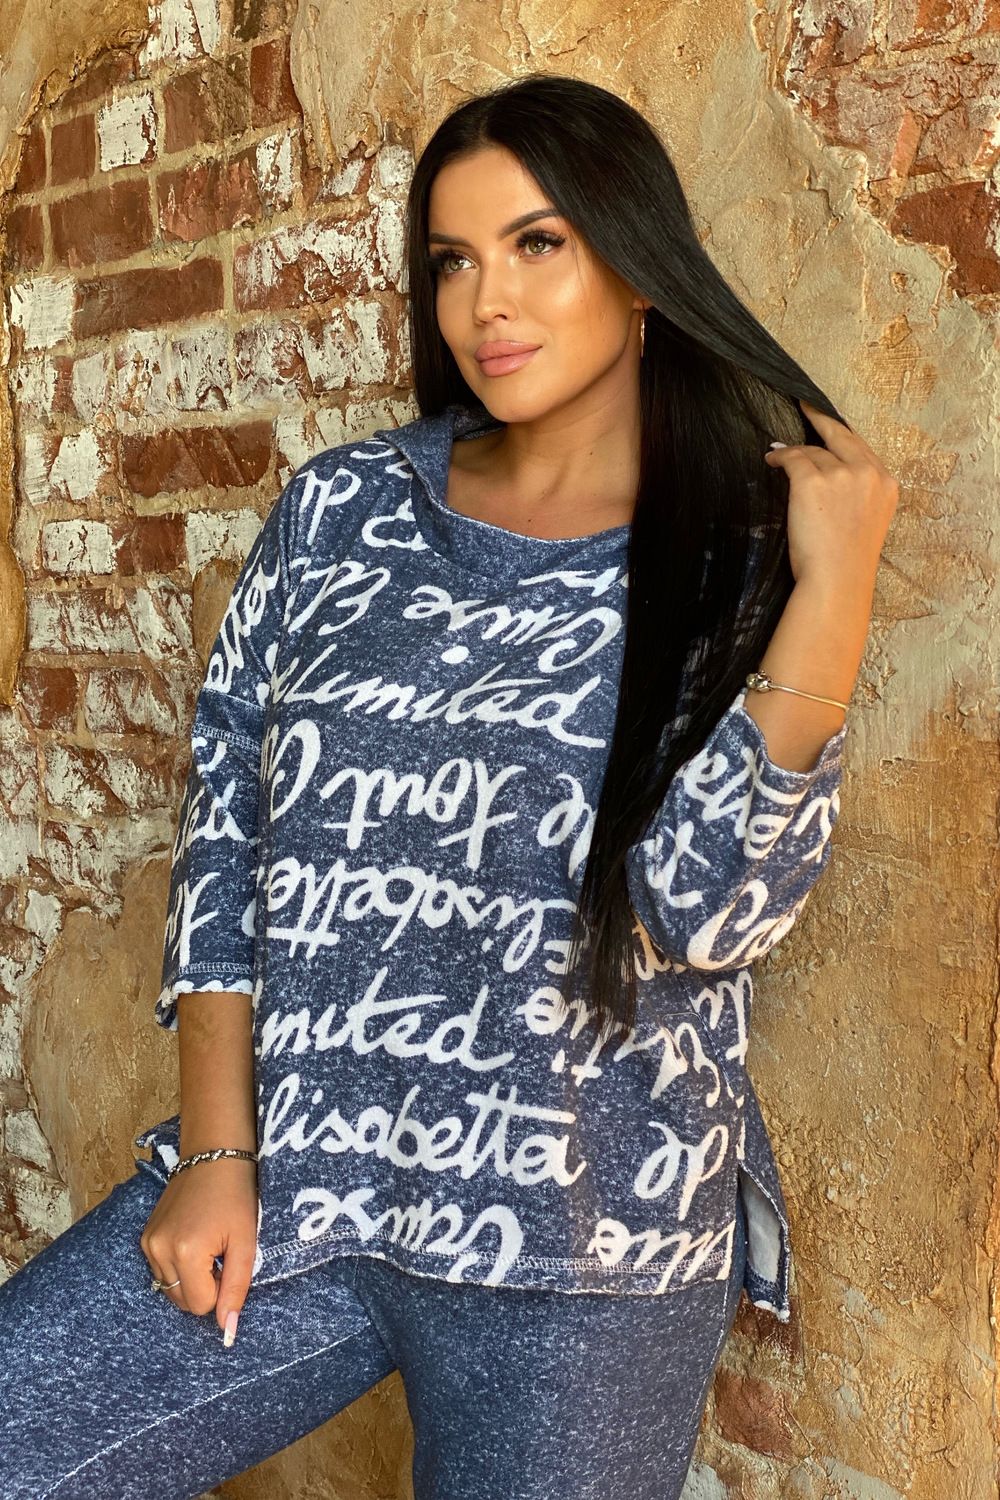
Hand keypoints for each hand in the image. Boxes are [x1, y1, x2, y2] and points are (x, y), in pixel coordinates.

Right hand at [140, 1157, 258, 1341]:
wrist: (214, 1155)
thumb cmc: (237, 1196)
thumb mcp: (246, 1242)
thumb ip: (236, 1289)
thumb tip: (228, 1332)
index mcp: (185, 1252)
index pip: (201, 1305)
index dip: (221, 1289)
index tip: (229, 1259)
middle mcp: (158, 1250)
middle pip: (183, 1302)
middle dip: (205, 1287)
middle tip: (221, 1252)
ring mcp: (148, 1243)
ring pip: (170, 1289)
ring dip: (191, 1278)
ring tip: (208, 1244)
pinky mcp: (145, 1237)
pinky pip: (162, 1271)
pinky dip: (179, 1266)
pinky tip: (194, 1239)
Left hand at [764, 398, 898, 596]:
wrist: (836, 581)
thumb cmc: (847, 563)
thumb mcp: (867, 522)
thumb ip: (858, 494)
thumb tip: (826, 472)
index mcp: (887, 485)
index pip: (861, 448)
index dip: (841, 434)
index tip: (829, 422)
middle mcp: (869, 474)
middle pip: (841, 436)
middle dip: (821, 419)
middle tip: (806, 406)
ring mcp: (841, 475)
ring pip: (813, 451)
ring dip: (794, 452)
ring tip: (778, 455)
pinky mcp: (812, 482)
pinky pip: (792, 459)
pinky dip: (780, 458)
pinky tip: (772, 460)